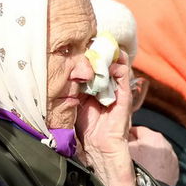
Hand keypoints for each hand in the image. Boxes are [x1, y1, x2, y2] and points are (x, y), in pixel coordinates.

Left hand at [75, 51, 135, 185]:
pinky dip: (120, 67)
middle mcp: (105, 86)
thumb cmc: (84, 128)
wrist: (99, 147)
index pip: (92, 65)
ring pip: (115, 66)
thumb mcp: (73, 103)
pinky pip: (124, 77)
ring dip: (109, 55)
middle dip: (98, 50)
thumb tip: (61, 73)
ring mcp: (116, 90)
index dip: (88, 53)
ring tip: (102, 46)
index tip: (80, 41)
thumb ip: (71, 88)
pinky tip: (113, 61)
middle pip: (104, 62)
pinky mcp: (124, 96)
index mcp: (92, 87)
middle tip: (91, 38)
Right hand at [128, 126, 179, 185]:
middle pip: (147, 140)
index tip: (120, 145)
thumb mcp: (123, 151)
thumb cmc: (135, 172)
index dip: (126, 137)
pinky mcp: (174, 171)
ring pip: (156, 152)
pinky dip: (156, 166)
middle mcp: (166, 145)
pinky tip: (148, 173)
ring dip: (148, 156)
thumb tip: (122, 134)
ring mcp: (172, 158)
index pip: (136, 129)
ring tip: (139, 166)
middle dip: (139, 146)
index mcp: (153, 137)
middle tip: (128, 157)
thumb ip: (123, 139)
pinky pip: (162, 164)